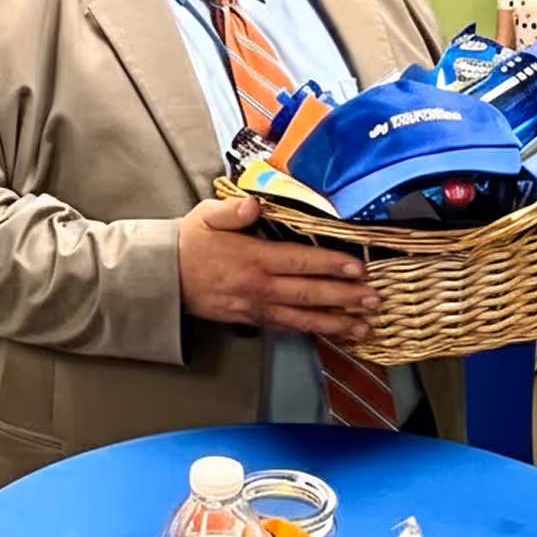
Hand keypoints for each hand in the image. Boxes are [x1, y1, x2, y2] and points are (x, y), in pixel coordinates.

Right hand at [178, 196, 380, 340]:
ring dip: (335, 323)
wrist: (162, 278)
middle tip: (374, 300)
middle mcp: (259, 286)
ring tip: (362, 327)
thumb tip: (252, 204)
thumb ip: (231, 211)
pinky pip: (287, 327)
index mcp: (253, 258)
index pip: (301, 261)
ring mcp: (256, 307)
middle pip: (309, 293)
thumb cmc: (189, 243)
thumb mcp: (206, 216)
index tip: (357, 268)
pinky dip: (311, 331)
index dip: (331, 265)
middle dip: (345, 298)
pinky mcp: (251, 320)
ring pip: (302, 318)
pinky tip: (330, 332)